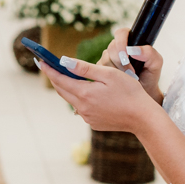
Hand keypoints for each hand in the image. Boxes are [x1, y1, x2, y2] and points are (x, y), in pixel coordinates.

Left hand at [39, 55, 161, 133]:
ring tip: (65, 76)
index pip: (60, 79)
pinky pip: (82, 108)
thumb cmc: (130, 92)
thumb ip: (85, 68)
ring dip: (67, 88)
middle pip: (62, 90)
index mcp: (85, 93)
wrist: (143, 118)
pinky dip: (79, 98)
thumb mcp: (108, 74)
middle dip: (55, 77)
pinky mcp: (94, 123)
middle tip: (49, 66)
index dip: (50, 69)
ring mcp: (88, 117)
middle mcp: (82, 107)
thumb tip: (64, 61)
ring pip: (71, 100)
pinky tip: (85, 92)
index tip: (41, 60)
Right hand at [102, 27, 163, 103]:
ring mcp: (107, 58)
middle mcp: (116, 48)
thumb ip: (150, 53)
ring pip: (105, 60)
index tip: (127, 55)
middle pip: (111, 48)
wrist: (143, 92)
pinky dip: (109, 77)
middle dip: (120, 61)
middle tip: (131, 72)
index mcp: (130, 41)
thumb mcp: (155, 64)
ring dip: (116, 71)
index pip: (121, 33)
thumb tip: (134, 50)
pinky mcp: (100, 69)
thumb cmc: (149, 75)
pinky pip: (100, 70)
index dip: (121, 42)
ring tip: (128, 78)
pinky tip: (118, 81)